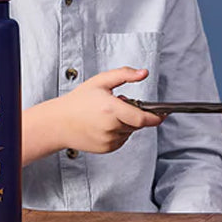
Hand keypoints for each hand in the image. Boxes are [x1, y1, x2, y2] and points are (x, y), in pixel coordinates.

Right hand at [44, 67, 164, 153]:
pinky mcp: (106, 148)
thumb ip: (124, 74)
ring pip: (129, 132)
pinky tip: (103, 125)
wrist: (58, 123)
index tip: (164, 114)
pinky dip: (118, 132)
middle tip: (117, 106)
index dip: (156, 117)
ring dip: (126, 124)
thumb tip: (143, 73)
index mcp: (111, 109)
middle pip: (137, 123)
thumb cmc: (78, 101)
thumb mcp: (100, 82)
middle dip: (133, 114)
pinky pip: (121, 140)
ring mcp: (109, 140)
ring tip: (107, 115)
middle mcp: (111, 127)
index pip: (142, 118)